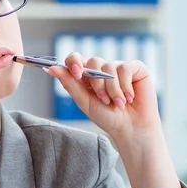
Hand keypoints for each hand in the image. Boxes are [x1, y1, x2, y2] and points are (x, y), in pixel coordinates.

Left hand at [46, 53, 160, 139]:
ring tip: (118, 103)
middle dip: (97, 84)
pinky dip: (125, 86)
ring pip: (109, 66)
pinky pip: (126, 68)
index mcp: (87, 76)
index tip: (76, 73)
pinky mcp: (136, 68)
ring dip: (112, 89)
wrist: (131, 129)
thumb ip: (69, 83)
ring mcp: (119, 67)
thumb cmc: (107, 117)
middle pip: (93, 61)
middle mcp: (102, 69)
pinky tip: (129, 97)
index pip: (75, 58)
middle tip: (103, 101)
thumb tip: (50, 68)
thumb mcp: (84, 101)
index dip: (74, 62)